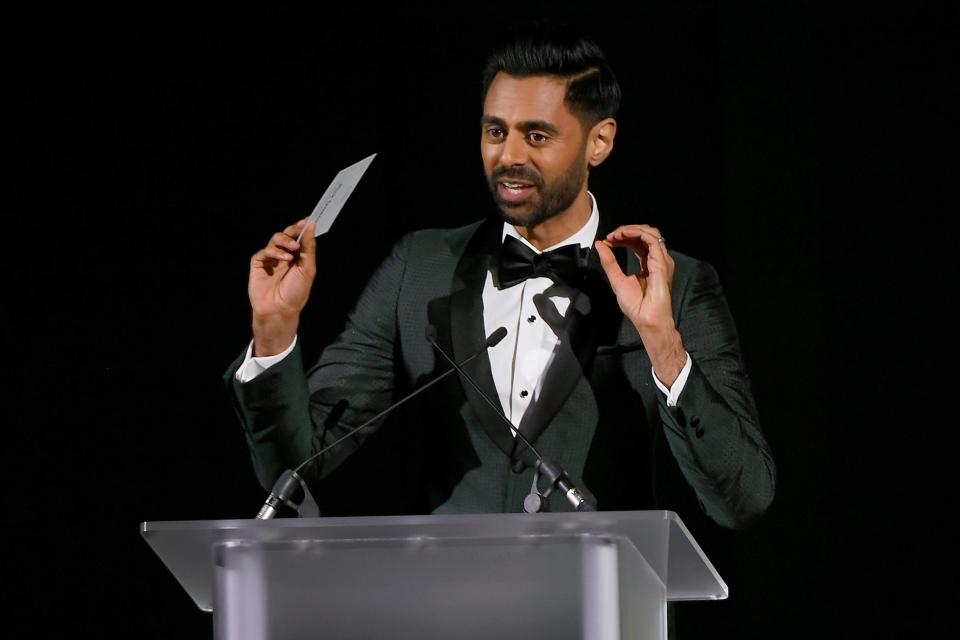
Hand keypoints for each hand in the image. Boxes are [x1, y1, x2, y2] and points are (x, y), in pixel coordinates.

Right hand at [248, 219, 316, 355]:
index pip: (300, 238)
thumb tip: (311, 226)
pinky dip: (275, 251)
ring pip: (275, 239)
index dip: (303, 228)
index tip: (309, 219)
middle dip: (293, 229)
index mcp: (298, 256)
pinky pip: (265, 251)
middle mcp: (284, 255)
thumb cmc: (296, 292)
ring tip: (293, 248)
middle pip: (286, 234)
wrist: (279, 310)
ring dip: (285, 240)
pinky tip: (284, 258)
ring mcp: (270, 258)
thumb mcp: (308, 269)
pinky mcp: (258, 262)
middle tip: (300, 226)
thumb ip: (309, 248)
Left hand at [595, 224, 686, 385]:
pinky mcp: (661, 263)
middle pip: (645, 233)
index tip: (608, 240)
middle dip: (626, 230)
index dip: (623, 236)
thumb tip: (600, 244)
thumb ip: (610, 262)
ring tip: (616, 235)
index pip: (638, 241)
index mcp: (648, 262)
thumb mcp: (616, 279)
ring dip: (631, 230)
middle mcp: (657, 259)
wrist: (646, 320)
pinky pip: (652, 240)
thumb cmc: (636, 306)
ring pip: (650, 233)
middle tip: (611, 236)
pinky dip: (636, 234)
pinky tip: (623, 237)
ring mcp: (661, 260)